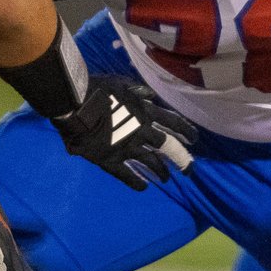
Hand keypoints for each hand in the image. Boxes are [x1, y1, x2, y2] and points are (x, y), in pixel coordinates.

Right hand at [51, 75, 196, 190]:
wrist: (75, 104)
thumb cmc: (97, 89)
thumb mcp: (121, 83)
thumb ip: (138, 90)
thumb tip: (151, 95)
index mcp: (145, 112)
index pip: (173, 122)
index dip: (186, 131)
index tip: (195, 140)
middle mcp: (141, 131)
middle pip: (168, 147)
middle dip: (181, 158)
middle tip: (189, 169)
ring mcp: (127, 147)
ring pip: (151, 163)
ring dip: (161, 172)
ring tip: (166, 179)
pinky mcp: (111, 160)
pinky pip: (128, 175)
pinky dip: (137, 183)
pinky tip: (143, 187)